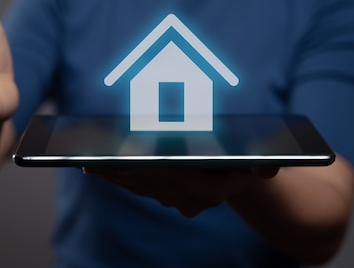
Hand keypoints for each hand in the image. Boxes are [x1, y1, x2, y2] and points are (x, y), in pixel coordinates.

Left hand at [84, 166, 277, 217]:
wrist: (240, 173)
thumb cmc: (246, 156)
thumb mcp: (259, 154)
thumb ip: (264, 161)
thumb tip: (267, 167)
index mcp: (211, 189)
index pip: (173, 174)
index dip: (146, 165)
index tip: (121, 157)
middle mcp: (190, 199)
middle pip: (148, 180)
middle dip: (119, 168)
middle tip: (92, 155)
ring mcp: (175, 199)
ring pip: (137, 184)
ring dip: (111, 173)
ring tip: (85, 159)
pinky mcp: (162, 194)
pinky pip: (135, 186)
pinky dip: (114, 175)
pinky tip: (93, 166)